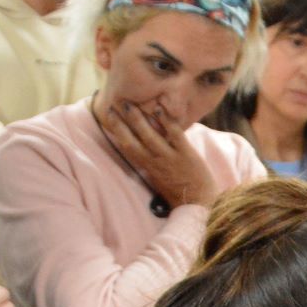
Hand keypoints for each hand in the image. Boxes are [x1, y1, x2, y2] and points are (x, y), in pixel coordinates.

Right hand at [98, 99, 219, 208]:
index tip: (108, 115)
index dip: (116, 130)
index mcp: (146, 166)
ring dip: (138, 119)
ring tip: (129, 104)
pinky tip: (159, 109)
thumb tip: (139, 143)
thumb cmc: (178, 188)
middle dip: (120, 122)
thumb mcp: (156, 175)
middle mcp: (154, 161)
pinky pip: (174, 135)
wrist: (198, 201)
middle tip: (114, 104)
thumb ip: (148, 160)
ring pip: (150, 136)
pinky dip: (166, 122)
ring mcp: (169, 157)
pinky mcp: (186, 154)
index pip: (126, 146)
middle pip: (132, 140)